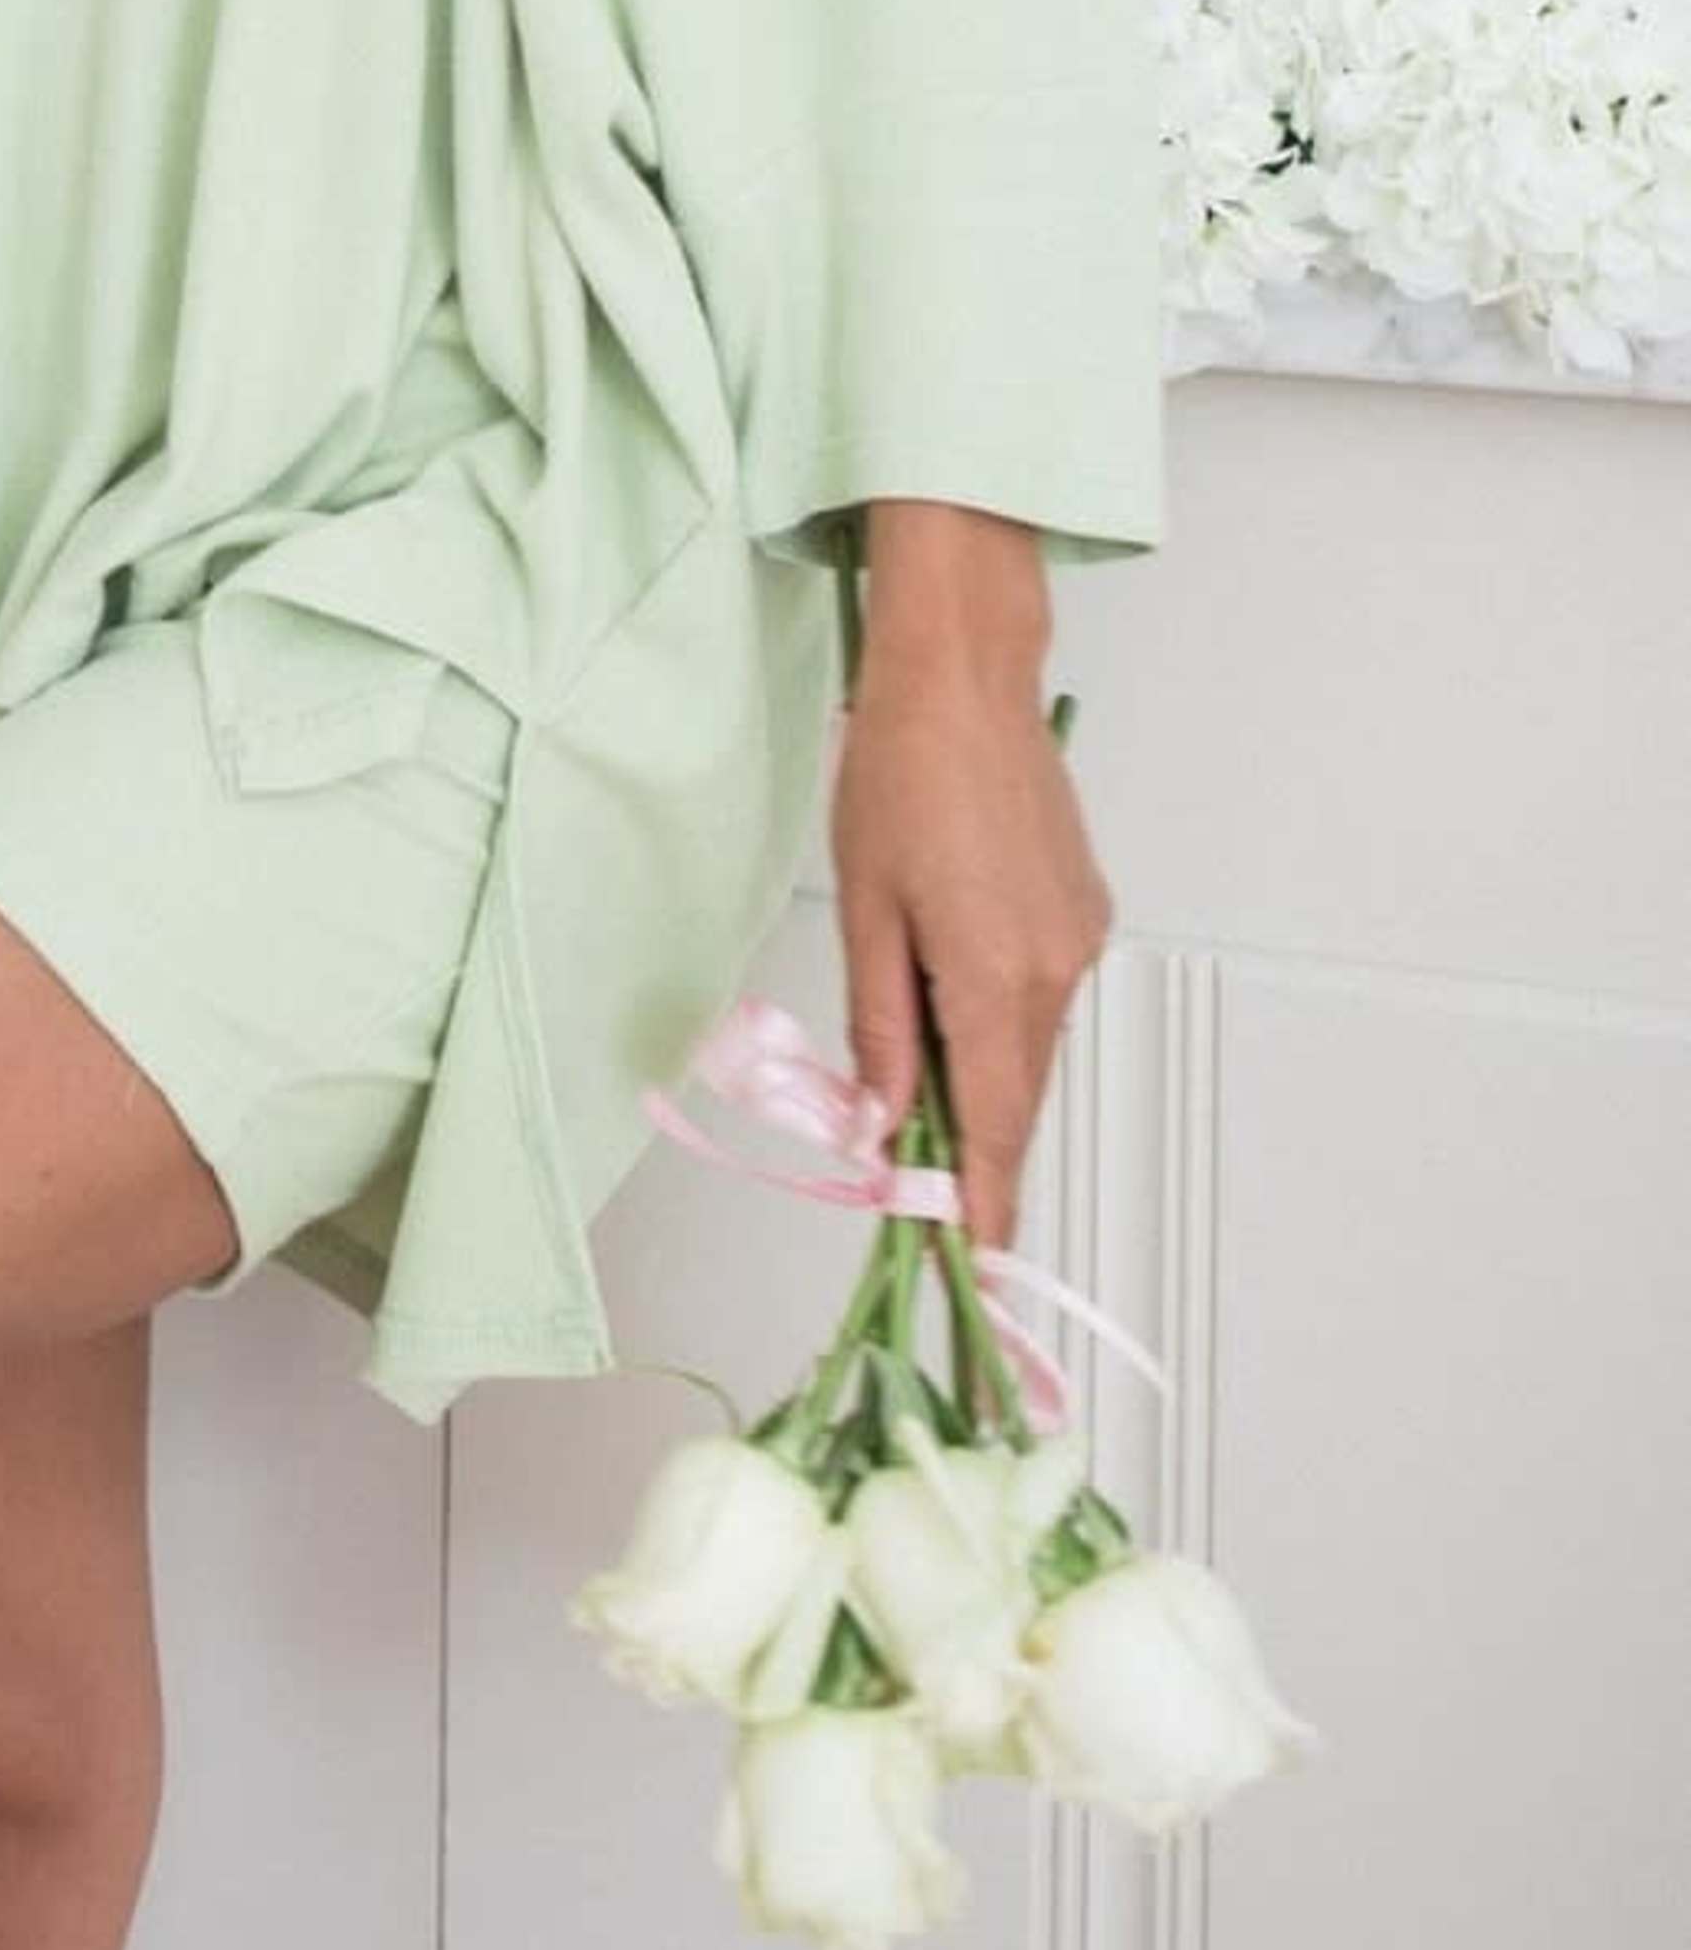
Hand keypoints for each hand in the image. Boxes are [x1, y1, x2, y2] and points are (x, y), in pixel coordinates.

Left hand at [829, 619, 1113, 1257]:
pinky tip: (951, 991)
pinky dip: (1000, 1016)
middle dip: (973, 1146)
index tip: (973, 1269)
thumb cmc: (897, 778)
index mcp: (996, 978)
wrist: (963, 680)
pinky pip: (1040, 992)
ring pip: (1029, 1043)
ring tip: (919, 1083)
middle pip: (1016, 1091)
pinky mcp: (1085, 910)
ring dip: (981, 1073)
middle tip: (919, 1190)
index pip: (996, 1124)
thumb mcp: (865, 908)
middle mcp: (1057, 969)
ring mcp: (1080, 938)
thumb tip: (887, 1121)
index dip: (984, 1203)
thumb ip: (881, 1025)